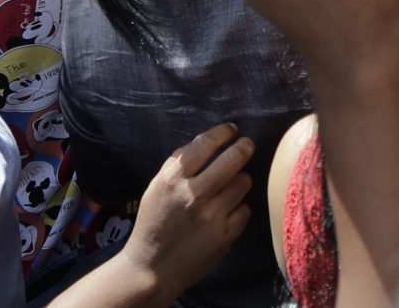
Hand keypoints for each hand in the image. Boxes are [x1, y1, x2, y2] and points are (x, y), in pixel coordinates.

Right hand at [111, 124, 255, 304]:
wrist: (152, 269)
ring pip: (243, 182)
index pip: (205, 144)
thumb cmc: (154, 223)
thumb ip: (179, 163)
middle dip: (244, 147)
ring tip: (230, 187)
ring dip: (239, 181)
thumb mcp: (157, 187)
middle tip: (246, 145)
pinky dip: (238, 209)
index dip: (223, 132)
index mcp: (173, 179)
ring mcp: (212, 216)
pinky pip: (245, 210)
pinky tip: (227, 213)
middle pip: (234, 159)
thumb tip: (207, 141)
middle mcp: (194, 194)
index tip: (231, 130)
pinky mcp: (225, 235)